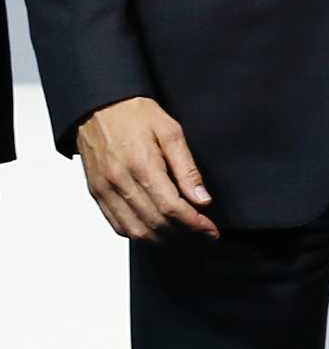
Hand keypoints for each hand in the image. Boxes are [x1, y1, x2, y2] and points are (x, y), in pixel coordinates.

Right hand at [76, 97, 218, 241]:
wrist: (98, 107)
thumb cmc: (137, 115)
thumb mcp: (171, 132)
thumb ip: (187, 168)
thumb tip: (202, 199)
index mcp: (142, 164)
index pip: (172, 207)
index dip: (195, 224)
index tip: (211, 231)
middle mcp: (120, 181)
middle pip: (155, 223)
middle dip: (184, 236)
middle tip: (204, 237)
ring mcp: (104, 190)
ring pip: (135, 230)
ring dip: (163, 240)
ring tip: (185, 239)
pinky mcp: (96, 193)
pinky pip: (117, 225)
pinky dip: (139, 234)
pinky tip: (157, 233)